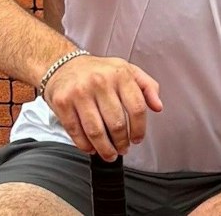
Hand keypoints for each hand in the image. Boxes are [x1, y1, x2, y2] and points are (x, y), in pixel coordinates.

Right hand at [41, 52, 163, 159]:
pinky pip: (75, 131)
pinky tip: (91, 148)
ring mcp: (80, 93)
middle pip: (116, 123)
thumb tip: (158, 106)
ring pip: (96, 131)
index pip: (137, 107)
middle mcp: (100, 82)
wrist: (63, 65)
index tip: (137, 139)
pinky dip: (84, 145)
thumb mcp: (128, 71)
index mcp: (121, 74)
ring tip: (110, 154)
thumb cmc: (99, 71)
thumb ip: (148, 87)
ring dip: (105, 148)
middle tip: (123, 149)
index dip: (139, 128)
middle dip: (121, 142)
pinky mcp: (62, 103)